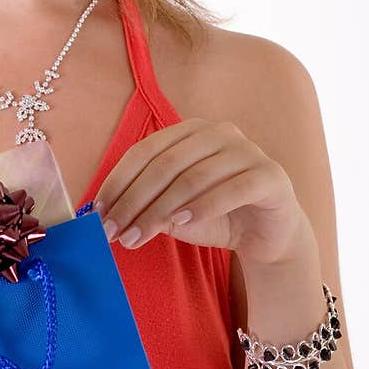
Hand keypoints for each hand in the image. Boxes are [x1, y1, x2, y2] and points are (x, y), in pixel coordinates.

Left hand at [92, 118, 305, 266]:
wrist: (266, 234)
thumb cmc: (213, 216)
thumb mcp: (172, 211)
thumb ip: (146, 206)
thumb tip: (105, 217)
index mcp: (190, 131)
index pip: (145, 151)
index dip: (118, 182)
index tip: (98, 213)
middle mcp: (219, 133)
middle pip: (165, 164)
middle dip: (134, 201)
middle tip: (114, 232)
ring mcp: (247, 151)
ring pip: (193, 177)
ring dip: (160, 210)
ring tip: (138, 237)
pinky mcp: (270, 176)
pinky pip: (231, 189)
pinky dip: (202, 207)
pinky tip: (181, 224)